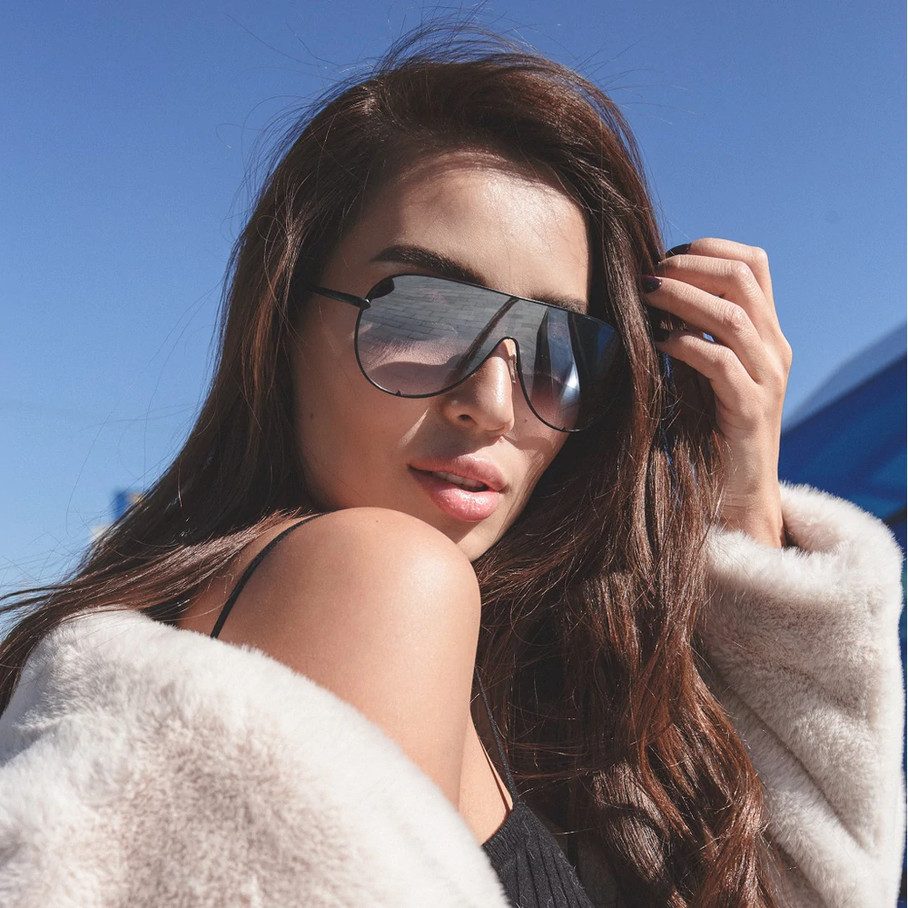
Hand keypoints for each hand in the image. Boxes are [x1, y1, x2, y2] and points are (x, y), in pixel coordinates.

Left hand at [643, 238, 791, 546]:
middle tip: (650, 275)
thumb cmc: (710, 430)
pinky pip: (721, 364)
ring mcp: (767, 380)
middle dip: (691, 267)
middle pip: (743, 279)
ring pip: (733, 317)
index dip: (708, 251)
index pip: (753, 264)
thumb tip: (648, 293)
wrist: (737, 494)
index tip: (666, 257)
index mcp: (766, 333)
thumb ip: (690, 333)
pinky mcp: (750, 411)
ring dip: (683, 298)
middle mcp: (774, 349)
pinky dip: (685, 345)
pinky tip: (657, 343)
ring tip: (646, 297)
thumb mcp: (702, 371)